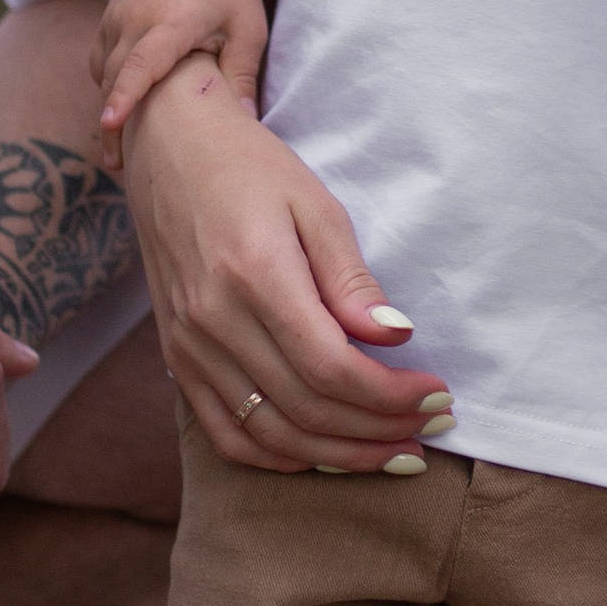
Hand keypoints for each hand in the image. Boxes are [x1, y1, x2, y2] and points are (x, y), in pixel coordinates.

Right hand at [93, 0, 270, 171]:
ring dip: (109, 106)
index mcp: (173, 20)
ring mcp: (116, 15)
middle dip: (112, 123)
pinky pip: (100, 60)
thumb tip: (245, 123)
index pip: (143, 62)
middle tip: (119, 167)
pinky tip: (123, 110)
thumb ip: (242, 75)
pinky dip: (108, 85)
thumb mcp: (248, 29)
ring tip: (118, 151)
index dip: (126, 95)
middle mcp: (136, 16)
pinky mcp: (108, 18)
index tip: (109, 126)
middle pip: (114, 77)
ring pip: (103, 72)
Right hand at [124, 53, 448, 471]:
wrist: (168, 149)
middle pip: (307, 409)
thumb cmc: (250, 168)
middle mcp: (214, 319)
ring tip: (394, 450)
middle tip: (431, 426)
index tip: (438, 394)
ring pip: (271, 433)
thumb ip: (351, 279)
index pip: (332, 368)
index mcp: (255, 275)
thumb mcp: (315, 204)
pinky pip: (226, 434)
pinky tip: (325, 453)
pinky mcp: (176, 357)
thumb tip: (396, 337)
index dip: (391, 395)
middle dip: (380, 430)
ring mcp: (188, 345)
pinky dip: (279, 456)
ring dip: (340, 455)